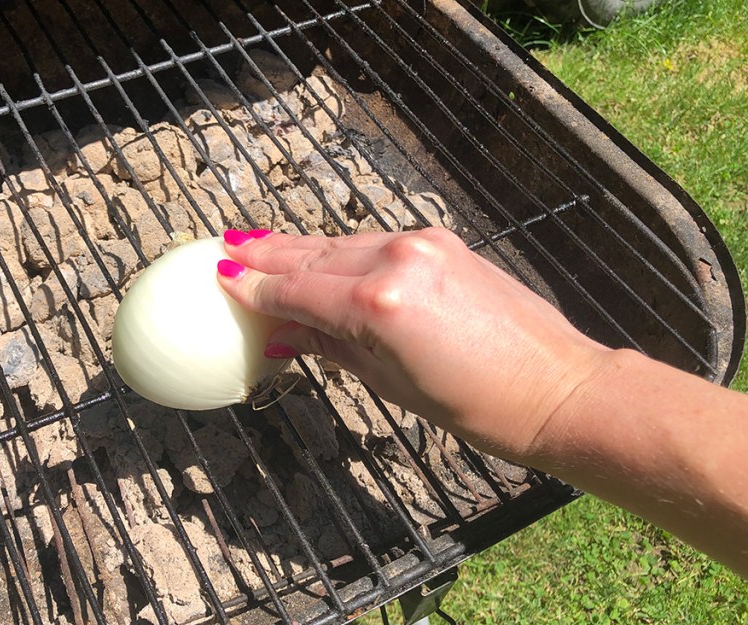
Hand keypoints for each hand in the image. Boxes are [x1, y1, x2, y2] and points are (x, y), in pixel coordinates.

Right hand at [217, 228, 611, 461]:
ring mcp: (422, 243)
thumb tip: (283, 334)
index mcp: (378, 305)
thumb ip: (330, 346)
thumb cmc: (476, 404)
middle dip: (268, 254)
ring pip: (342, 243)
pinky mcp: (441, 240)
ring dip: (301, 247)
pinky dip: (342, 249)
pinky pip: (374, 242)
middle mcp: (396, 261)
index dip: (256, 287)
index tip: (223, 276)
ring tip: (262, 245)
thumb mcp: (389, 383)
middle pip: (314, 256)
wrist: (555, 386)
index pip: (298, 291)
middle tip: (228, 245)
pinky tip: (320, 253)